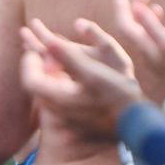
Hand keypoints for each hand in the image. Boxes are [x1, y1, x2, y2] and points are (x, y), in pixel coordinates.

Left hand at [19, 17, 141, 138]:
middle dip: (36, 64)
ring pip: (46, 91)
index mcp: (58, 98)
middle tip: (41, 48)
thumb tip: (49, 41)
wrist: (134, 123)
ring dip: (46, 73)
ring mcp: (65, 116)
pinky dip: (57, 82)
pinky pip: (57, 97)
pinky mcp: (74, 118)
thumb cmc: (116, 97)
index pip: (29, 79)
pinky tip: (66, 74)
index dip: (29, 61)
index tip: (38, 47)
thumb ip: (70, 58)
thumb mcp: (93, 74)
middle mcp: (57, 110)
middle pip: (35, 85)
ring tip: (51, 57)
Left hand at [109, 0, 164, 105]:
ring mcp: (157, 64)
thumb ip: (153, 27)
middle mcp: (147, 56)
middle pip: (136, 30)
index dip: (123, 10)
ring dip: (152, 20)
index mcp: (145, 49)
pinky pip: (161, 47)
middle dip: (138, 10)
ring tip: (158, 7)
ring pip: (149, 37)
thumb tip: (136, 7)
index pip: (126, 26)